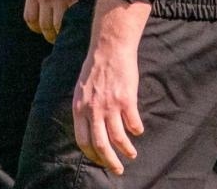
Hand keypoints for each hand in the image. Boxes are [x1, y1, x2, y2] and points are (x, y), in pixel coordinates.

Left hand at [23, 0, 87, 42]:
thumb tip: (44, 11)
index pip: (30, 19)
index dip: (37, 28)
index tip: (44, 30)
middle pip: (44, 26)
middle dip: (50, 35)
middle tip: (58, 36)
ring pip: (57, 28)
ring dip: (62, 33)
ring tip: (68, 34)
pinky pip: (72, 21)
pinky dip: (73, 26)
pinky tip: (77, 25)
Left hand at [73, 0, 150, 175]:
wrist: (110, 47)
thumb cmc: (96, 67)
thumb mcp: (82, 89)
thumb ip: (85, 108)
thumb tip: (89, 128)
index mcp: (79, 107)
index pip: (82, 140)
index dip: (92, 155)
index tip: (100, 160)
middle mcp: (93, 109)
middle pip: (100, 146)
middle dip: (109, 162)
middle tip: (118, 170)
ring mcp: (110, 105)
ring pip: (118, 139)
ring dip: (126, 150)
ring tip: (131, 154)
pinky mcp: (126, 100)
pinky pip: (133, 124)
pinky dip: (136, 130)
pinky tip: (137, 130)